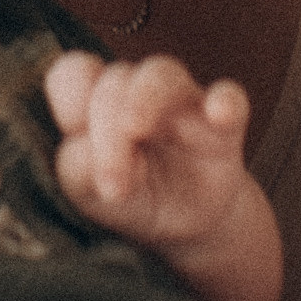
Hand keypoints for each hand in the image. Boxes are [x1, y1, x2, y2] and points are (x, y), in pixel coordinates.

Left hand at [44, 51, 252, 256]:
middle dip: (106, 129)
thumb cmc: (134, 198)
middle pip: (115, 78)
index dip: (71, 101)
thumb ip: (76, 172)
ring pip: (162, 72)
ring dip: (144, 99)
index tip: (77, 144)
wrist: (188, 228)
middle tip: (112, 185)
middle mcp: (137, 95)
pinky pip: (230, 96)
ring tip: (136, 133)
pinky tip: (218, 115)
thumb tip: (83, 151)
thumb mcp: (92, 197)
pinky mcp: (223, 124)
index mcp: (98, 106)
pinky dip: (225, 101)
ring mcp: (182, 104)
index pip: (76, 72)